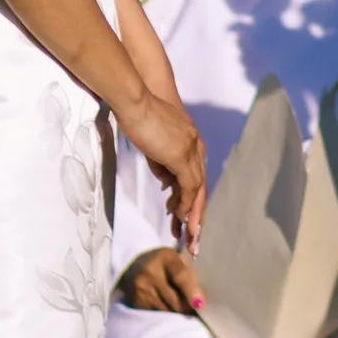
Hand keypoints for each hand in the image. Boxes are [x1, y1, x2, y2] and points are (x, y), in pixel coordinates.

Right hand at [116, 246, 205, 315]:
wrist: (133, 266)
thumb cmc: (164, 265)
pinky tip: (166, 309)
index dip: (191, 291)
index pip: (180, 275)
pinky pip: (156, 316)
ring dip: (177, 314)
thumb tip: (201, 302)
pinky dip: (164, 317)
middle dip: (187, 308)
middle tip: (193, 309)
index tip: (200, 305)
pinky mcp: (135, 302)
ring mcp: (141, 288)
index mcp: (165, 257)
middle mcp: (150, 271)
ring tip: (180, 309)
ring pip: (166, 311)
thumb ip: (190, 276)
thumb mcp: (178, 261)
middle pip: (174, 299)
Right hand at [119, 86, 207, 246]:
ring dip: (193, 214)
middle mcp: (196, 146)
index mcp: (191, 142)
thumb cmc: (140, 115)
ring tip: (188, 235)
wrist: (135, 99)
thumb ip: (163, 163)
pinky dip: (186, 203)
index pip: (196, 176)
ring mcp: (190, 150)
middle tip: (194, 237)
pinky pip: (188, 186)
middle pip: (201, 186)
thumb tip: (168, 183)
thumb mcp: (154, 144)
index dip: (192, 199)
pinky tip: (180, 217)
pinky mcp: (181, 156)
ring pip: (198, 189)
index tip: (186, 219)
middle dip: (198, 214)